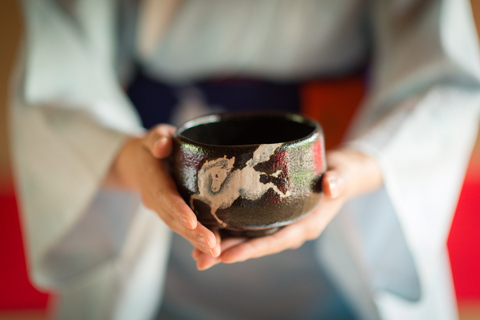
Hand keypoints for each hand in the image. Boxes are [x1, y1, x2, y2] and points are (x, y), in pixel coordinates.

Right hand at [104, 124, 220, 256]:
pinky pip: (182, 227)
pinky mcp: (171, 214)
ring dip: (195, 240)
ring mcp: (162, 209)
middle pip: (172, 218)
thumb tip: (162, 146)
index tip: (192, 222)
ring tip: (216, 251)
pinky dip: (196, 239)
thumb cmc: (152, 146)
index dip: (177, 209)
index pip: (164, 195)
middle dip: (192, 233)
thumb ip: (157, 139)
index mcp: (151, 177)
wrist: (137, 163)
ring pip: (177, 227)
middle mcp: (154, 198)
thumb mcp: (153, 136)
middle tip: (213, 246)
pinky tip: (214, 249)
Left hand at [192, 148, 381, 269]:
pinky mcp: (272, 214)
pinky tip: (208, 229)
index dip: (253, 249)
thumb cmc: (341, 173)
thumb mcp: (342, 174)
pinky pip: (249, 226)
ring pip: (249, 238)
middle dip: (228, 252)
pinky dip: (229, 229)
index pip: (277, 241)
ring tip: (195, 252)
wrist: (341, 173)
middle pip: (257, 245)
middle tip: (199, 259)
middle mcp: (290, 228)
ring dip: (223, 245)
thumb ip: (338, 181)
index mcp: (306, 225)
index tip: (227, 255)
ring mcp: (280, 223)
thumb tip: (331, 186)